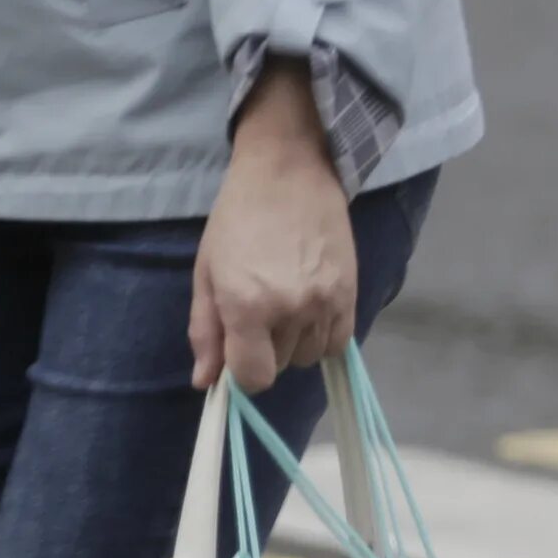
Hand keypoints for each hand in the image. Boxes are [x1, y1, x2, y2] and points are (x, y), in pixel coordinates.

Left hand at [192, 61, 356, 393]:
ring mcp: (325, 304)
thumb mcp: (207, 271)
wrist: (288, 174)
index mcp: (246, 305)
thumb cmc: (236, 219)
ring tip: (283, 301)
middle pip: (280, 367)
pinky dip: (321, 336)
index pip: (253, 378)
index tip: (237, 350)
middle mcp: (290, 310)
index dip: (241, 372)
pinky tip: (308, 307)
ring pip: (309, 357)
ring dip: (293, 342)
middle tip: (256, 309)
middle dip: (264, 348)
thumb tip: (205, 383)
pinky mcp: (351, 295)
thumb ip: (205, 331)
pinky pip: (338, 343)